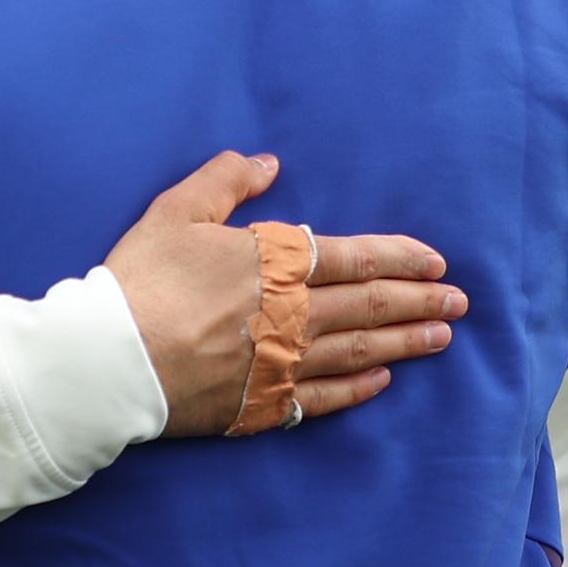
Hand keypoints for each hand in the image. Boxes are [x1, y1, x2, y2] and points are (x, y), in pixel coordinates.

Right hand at [102, 150, 462, 438]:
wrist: (109, 359)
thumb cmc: (140, 279)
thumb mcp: (177, 210)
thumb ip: (227, 180)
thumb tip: (270, 163)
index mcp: (277, 264)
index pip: (358, 258)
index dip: (402, 258)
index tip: (436, 263)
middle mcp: (293, 315)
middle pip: (371, 306)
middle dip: (421, 302)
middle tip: (459, 303)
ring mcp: (282, 363)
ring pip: (359, 351)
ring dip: (404, 343)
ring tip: (439, 339)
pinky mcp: (262, 404)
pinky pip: (325, 398)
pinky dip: (359, 389)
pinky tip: (383, 382)